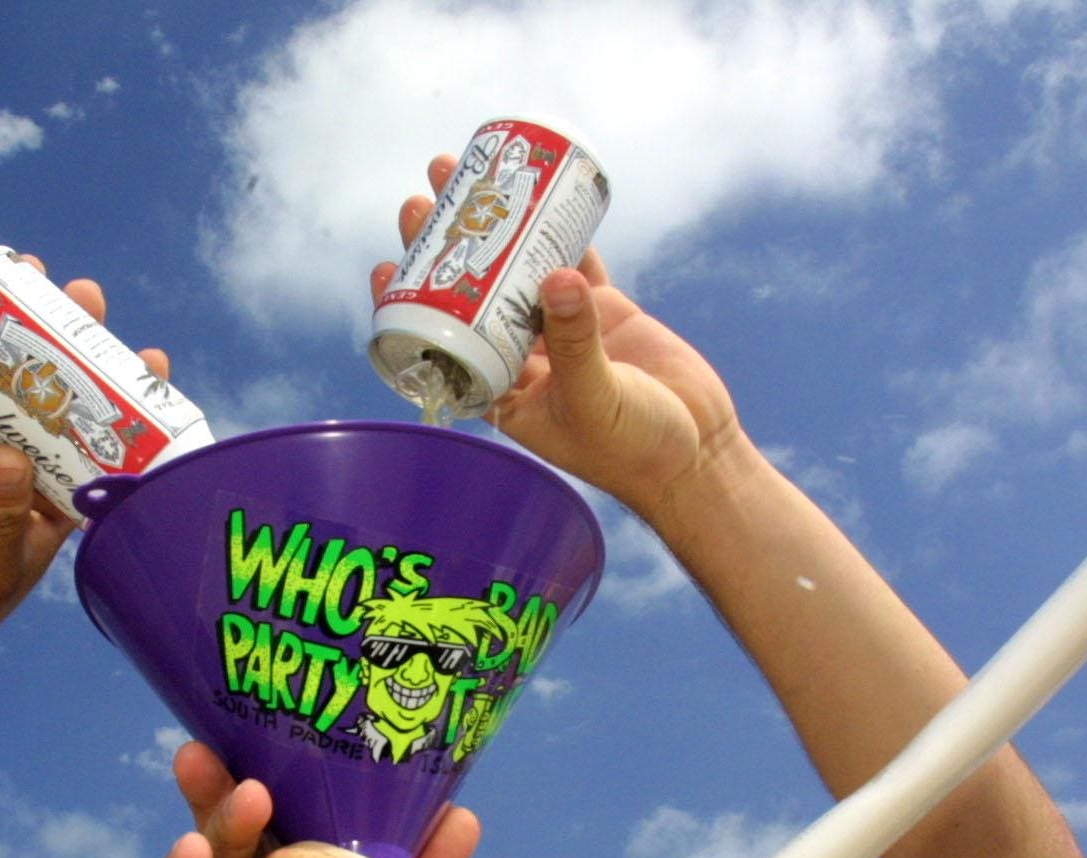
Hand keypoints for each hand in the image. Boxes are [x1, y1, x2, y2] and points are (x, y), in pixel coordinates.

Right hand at [0, 258, 172, 704]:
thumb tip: (9, 458)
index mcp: (54, 495)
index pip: (103, 437)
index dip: (128, 398)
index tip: (151, 356)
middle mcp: (17, 460)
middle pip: (52, 387)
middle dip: (70, 339)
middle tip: (85, 294)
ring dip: (10, 326)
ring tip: (28, 275)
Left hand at [370, 157, 742, 521]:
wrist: (696, 453)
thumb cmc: (633, 449)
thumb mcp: (594, 398)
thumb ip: (574, 343)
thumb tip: (555, 277)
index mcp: (504, 393)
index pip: (443, 342)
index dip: (413, 304)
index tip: (389, 264)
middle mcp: (525, 358)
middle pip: (473, 293)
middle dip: (449, 244)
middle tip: (424, 196)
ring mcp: (564, 331)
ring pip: (519, 268)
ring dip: (497, 226)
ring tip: (471, 175)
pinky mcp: (604, 311)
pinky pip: (575, 260)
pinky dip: (559, 227)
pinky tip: (540, 190)